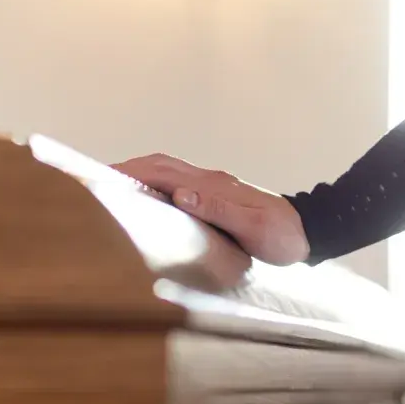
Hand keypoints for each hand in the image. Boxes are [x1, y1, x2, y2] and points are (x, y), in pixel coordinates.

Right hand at [111, 153, 308, 264]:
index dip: (130, 172)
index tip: (99, 177)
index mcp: (214, 186)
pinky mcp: (217, 200)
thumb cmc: (284, 237)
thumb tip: (181, 194)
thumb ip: (219, 210)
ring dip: (139, 179)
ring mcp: (214, 189)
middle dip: (126, 172)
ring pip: (168, 175)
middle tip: (93, 184)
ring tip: (111, 193)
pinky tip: (145, 206)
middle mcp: (210, 182)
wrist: (311, 234)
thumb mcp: (254, 228)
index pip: (162, 171)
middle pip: (159, 167)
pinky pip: (178, 188)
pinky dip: (155, 190)